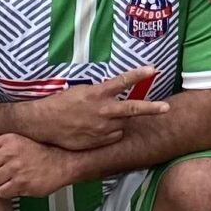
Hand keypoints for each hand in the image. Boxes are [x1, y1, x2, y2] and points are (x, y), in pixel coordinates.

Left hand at [0, 132, 79, 201]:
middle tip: (1, 174)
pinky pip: (3, 192)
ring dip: (0, 183)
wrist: (62, 163)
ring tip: (12, 179)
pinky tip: (18, 186)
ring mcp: (16, 168)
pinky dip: (8, 192)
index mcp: (8, 139)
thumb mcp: (19, 141)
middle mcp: (11, 152)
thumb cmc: (37, 153)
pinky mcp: (22, 183)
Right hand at [24, 69, 168, 150]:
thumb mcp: (82, 91)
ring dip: (119, 121)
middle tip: (166, 108)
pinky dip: (111, 133)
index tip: (152, 69)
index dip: (138, 75)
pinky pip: (113, 137)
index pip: (122, 81)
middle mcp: (103, 111)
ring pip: (122, 125)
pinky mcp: (98, 141)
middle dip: (152, 108)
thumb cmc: (62, 103)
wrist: (44, 123)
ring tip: (102, 118)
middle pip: (133, 109)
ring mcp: (102, 128)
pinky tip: (97, 129)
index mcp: (98, 94)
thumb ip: (100, 93)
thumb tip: (115, 93)